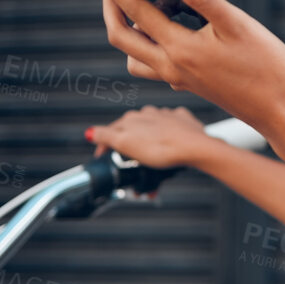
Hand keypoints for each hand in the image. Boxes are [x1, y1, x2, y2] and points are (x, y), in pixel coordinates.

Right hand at [84, 105, 207, 169]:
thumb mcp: (126, 143)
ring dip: (149, 150)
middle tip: (130, 169)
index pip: (111, 131)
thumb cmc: (161, 148)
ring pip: (152, 134)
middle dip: (129, 151)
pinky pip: (171, 133)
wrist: (194, 147)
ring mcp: (167, 116)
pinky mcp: (183, 122)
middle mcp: (148, 114)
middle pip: (132, 133)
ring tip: (151, 170)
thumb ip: (106, 136)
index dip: (105, 146)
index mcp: (131, 119)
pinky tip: (169, 153)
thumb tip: (90, 132)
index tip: (104, 158)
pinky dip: (168, 143)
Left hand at [86, 0, 284, 152]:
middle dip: (111, 7)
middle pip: (122, 37)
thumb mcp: (239, 26)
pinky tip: (175, 30)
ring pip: (135, 56)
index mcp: (180, 50)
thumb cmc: (268, 71)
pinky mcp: (191, 84)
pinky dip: (151, 44)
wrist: (284, 114)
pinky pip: (154, 64)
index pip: (135, 12)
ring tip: (150, 5)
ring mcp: (179, 78)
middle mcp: (172, 67)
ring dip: (130, 30)